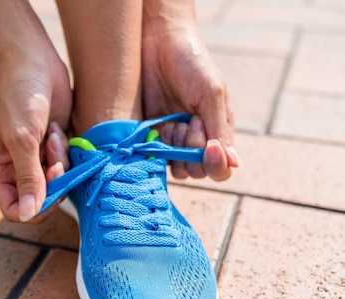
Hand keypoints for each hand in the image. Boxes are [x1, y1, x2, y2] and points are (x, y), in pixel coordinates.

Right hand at [0, 53, 71, 222]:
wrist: (35, 61)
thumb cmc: (20, 96)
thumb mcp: (22, 139)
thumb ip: (28, 177)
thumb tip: (27, 214)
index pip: (14, 209)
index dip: (34, 208)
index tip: (50, 193)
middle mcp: (17, 167)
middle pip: (40, 198)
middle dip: (52, 182)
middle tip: (55, 160)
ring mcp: (37, 157)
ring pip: (57, 182)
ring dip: (59, 161)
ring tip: (52, 134)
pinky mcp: (54, 146)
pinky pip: (68, 164)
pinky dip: (66, 149)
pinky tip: (56, 128)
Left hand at [142, 5, 241, 180]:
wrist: (157, 42)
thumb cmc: (192, 63)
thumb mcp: (212, 93)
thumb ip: (220, 128)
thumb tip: (235, 163)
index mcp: (217, 130)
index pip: (221, 167)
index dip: (215, 165)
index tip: (209, 146)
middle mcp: (195, 140)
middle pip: (196, 171)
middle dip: (192, 152)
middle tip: (187, 123)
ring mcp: (170, 139)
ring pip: (174, 168)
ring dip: (173, 152)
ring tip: (171, 124)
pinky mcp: (148, 135)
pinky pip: (152, 157)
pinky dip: (154, 149)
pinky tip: (157, 127)